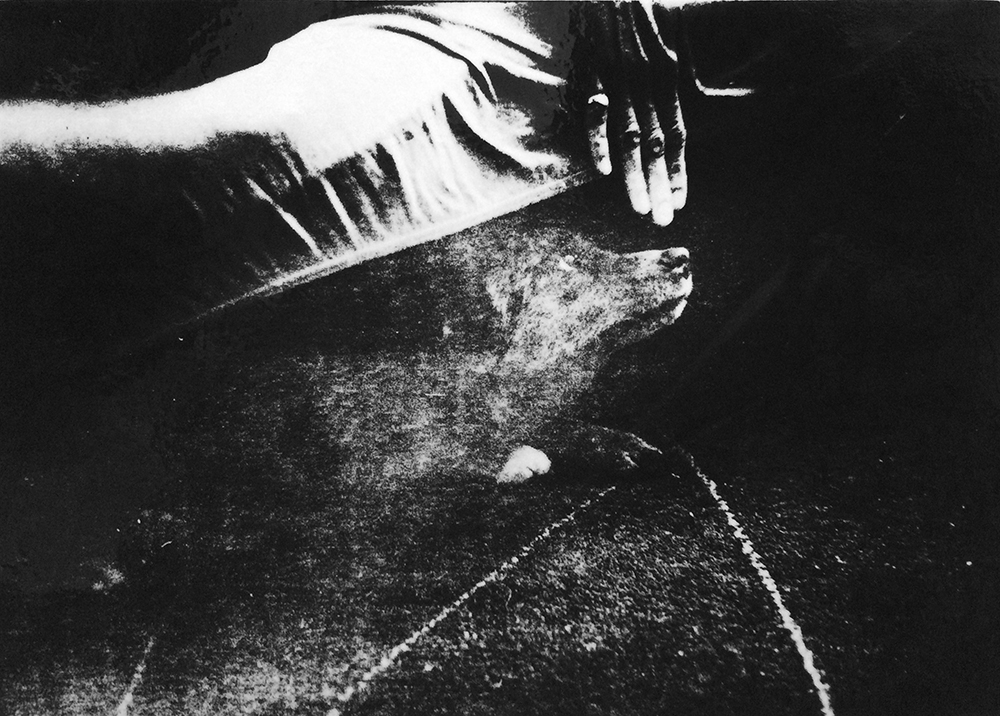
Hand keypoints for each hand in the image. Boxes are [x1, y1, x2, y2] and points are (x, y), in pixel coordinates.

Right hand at [579, 2, 686, 225]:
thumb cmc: (636, 11)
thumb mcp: (661, 43)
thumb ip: (665, 80)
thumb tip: (666, 122)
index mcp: (668, 76)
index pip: (677, 134)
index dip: (677, 170)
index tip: (679, 202)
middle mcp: (649, 81)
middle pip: (657, 143)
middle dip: (660, 184)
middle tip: (663, 218)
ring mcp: (620, 78)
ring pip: (630, 136)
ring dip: (635, 174)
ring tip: (641, 207)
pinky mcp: (593, 70)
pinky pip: (595, 114)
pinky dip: (600, 143)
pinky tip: (605, 172)